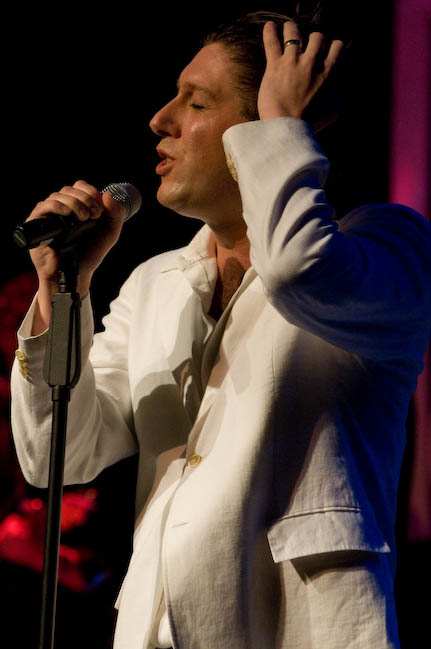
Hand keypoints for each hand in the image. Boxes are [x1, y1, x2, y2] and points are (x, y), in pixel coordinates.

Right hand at [26, 180, 126, 332]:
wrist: (77, 273)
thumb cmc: (90, 253)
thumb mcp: (110, 233)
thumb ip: (116, 215)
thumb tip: (107, 195)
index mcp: (77, 206)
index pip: (80, 187)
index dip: (91, 192)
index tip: (100, 209)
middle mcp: (62, 207)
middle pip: (70, 189)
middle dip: (85, 199)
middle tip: (94, 214)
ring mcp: (49, 214)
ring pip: (58, 195)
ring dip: (74, 203)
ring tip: (84, 218)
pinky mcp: (38, 223)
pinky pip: (44, 206)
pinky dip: (57, 206)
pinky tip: (67, 213)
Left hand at [258, 20, 343, 127]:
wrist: (289, 130)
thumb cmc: (312, 124)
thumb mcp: (334, 110)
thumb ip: (336, 92)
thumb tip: (336, 85)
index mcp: (328, 73)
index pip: (337, 47)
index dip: (332, 47)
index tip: (327, 51)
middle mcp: (312, 63)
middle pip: (317, 37)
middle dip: (314, 39)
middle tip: (307, 45)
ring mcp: (293, 62)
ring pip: (294, 33)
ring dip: (292, 29)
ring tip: (289, 29)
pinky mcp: (275, 66)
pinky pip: (272, 41)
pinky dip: (270, 31)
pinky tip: (270, 26)